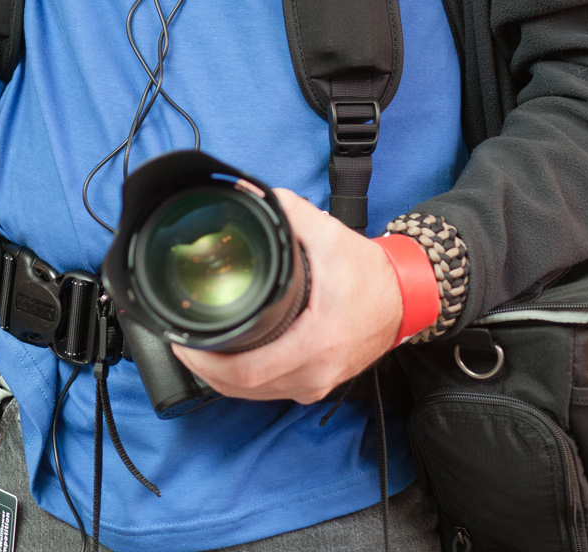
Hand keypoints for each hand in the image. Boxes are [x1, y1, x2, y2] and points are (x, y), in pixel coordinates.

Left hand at [172, 189, 404, 405]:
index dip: (208, 363)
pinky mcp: (316, 384)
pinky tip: (227, 361)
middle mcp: (314, 374)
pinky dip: (242, 380)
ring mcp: (316, 385)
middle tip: (182, 342)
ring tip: (197, 349)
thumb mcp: (330, 236)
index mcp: (315, 344)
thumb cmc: (370, 274)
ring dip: (221, 377)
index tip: (184, 341)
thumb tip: (249, 192)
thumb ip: (289, 212)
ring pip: (254, 395)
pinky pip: (269, 391)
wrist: (405, 299)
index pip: (247, 372)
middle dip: (206, 369)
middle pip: (243, 389)